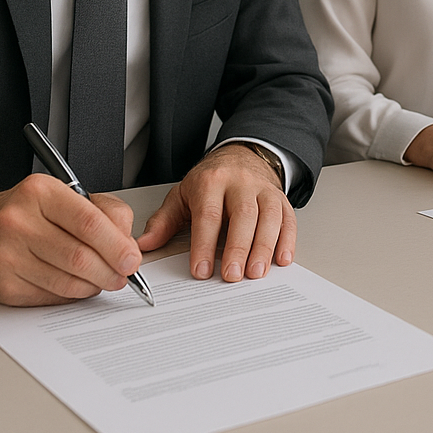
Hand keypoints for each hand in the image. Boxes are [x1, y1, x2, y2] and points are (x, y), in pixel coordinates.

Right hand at [0, 174, 139, 306]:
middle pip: (79, 256)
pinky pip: (50, 296)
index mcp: (40, 192)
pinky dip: (71, 294)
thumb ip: (106, 213)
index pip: (88, 222)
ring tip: (102, 279)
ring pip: (67, 281)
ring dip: (94, 285)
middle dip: (110, 271)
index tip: (132, 260)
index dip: (116, 245)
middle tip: (123, 276)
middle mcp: (18, 221)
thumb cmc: (26, 213)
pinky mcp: (2, 284)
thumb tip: (129, 246)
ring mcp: (6, 255)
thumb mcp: (66, 196)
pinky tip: (75, 285)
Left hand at [136, 142, 295, 282]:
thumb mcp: (182, 195)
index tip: (201, 270)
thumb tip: (144, 246)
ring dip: (264, 246)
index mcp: (211, 182)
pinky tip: (282, 258)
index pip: (208, 215)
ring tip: (256, 272)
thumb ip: (164, 222)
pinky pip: (288, 218)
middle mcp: (240, 183)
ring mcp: (263, 190)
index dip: (204, 244)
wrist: (241, 156)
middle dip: (238, 248)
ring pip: (269, 216)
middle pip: (242, 215)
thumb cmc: (210, 182)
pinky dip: (288, 239)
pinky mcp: (281, 197)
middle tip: (232, 275)